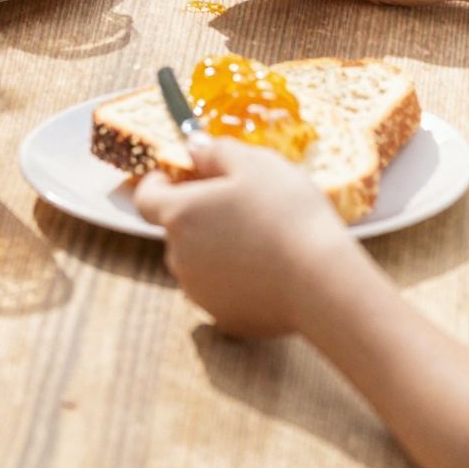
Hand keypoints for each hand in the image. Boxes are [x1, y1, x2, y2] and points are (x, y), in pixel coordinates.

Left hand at [134, 136, 351, 339]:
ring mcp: (200, 292)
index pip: (146, 198)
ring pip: (199, 262)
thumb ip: (216, 151)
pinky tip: (271, 271)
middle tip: (239, 204)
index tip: (181, 175)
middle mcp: (179, 257)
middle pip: (178, 230)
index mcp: (180, 215)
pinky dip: (238, 280)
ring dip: (218, 248)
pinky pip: (223, 291)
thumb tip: (194, 148)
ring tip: (263, 238)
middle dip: (199, 216)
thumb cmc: (287, 214)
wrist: (322, 281)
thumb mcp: (255, 163)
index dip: (159, 183)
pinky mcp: (225, 319)